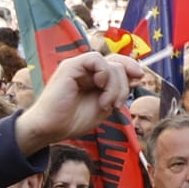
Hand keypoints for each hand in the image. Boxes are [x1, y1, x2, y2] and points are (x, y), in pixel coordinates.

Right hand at [14, 52, 142, 154]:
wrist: (50, 128)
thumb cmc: (71, 121)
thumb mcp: (104, 106)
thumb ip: (119, 91)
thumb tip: (137, 75)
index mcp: (93, 79)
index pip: (117, 64)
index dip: (131, 67)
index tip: (139, 79)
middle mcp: (86, 70)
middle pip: (117, 64)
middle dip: (124, 84)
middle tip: (116, 103)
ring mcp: (78, 67)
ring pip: (110, 63)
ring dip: (115, 85)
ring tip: (105, 103)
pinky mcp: (70, 66)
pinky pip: (96, 59)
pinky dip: (104, 73)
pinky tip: (99, 87)